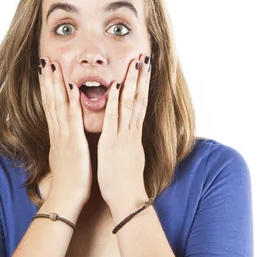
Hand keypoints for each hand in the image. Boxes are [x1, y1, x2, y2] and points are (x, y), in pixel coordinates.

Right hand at [37, 56, 91, 209]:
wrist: (65, 200)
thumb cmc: (69, 184)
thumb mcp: (66, 161)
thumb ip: (65, 148)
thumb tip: (64, 145)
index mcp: (58, 138)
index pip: (51, 108)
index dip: (48, 90)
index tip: (46, 73)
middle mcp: (58, 134)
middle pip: (51, 101)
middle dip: (48, 80)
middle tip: (46, 60)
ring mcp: (64, 137)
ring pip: (58, 104)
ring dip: (56, 84)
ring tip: (53, 64)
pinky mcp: (73, 142)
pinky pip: (72, 118)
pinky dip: (71, 101)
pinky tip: (72, 86)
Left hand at [97, 54, 150, 208]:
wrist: (128, 200)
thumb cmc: (126, 184)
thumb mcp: (130, 159)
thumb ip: (129, 145)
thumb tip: (130, 137)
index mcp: (134, 136)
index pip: (140, 106)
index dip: (143, 86)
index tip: (144, 70)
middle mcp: (131, 133)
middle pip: (139, 99)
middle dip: (141, 78)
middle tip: (143, 57)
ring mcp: (123, 137)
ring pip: (129, 104)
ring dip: (131, 82)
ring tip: (134, 63)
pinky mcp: (112, 143)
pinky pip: (114, 119)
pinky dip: (114, 102)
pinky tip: (114, 86)